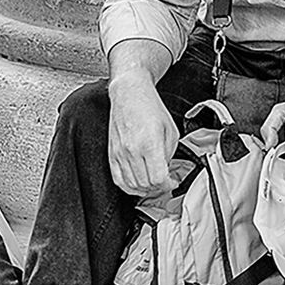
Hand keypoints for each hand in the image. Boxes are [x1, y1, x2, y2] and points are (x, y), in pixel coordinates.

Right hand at [107, 74, 179, 196]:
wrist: (129, 94)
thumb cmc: (150, 108)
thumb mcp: (171, 130)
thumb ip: (169, 153)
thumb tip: (167, 170)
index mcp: (150, 144)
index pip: (158, 179)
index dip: (168, 185)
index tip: (173, 182)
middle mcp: (132, 150)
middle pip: (146, 184)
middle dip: (159, 188)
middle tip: (165, 183)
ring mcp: (120, 153)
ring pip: (132, 185)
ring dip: (145, 189)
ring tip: (153, 184)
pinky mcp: (112, 154)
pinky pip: (118, 179)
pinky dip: (129, 187)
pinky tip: (138, 185)